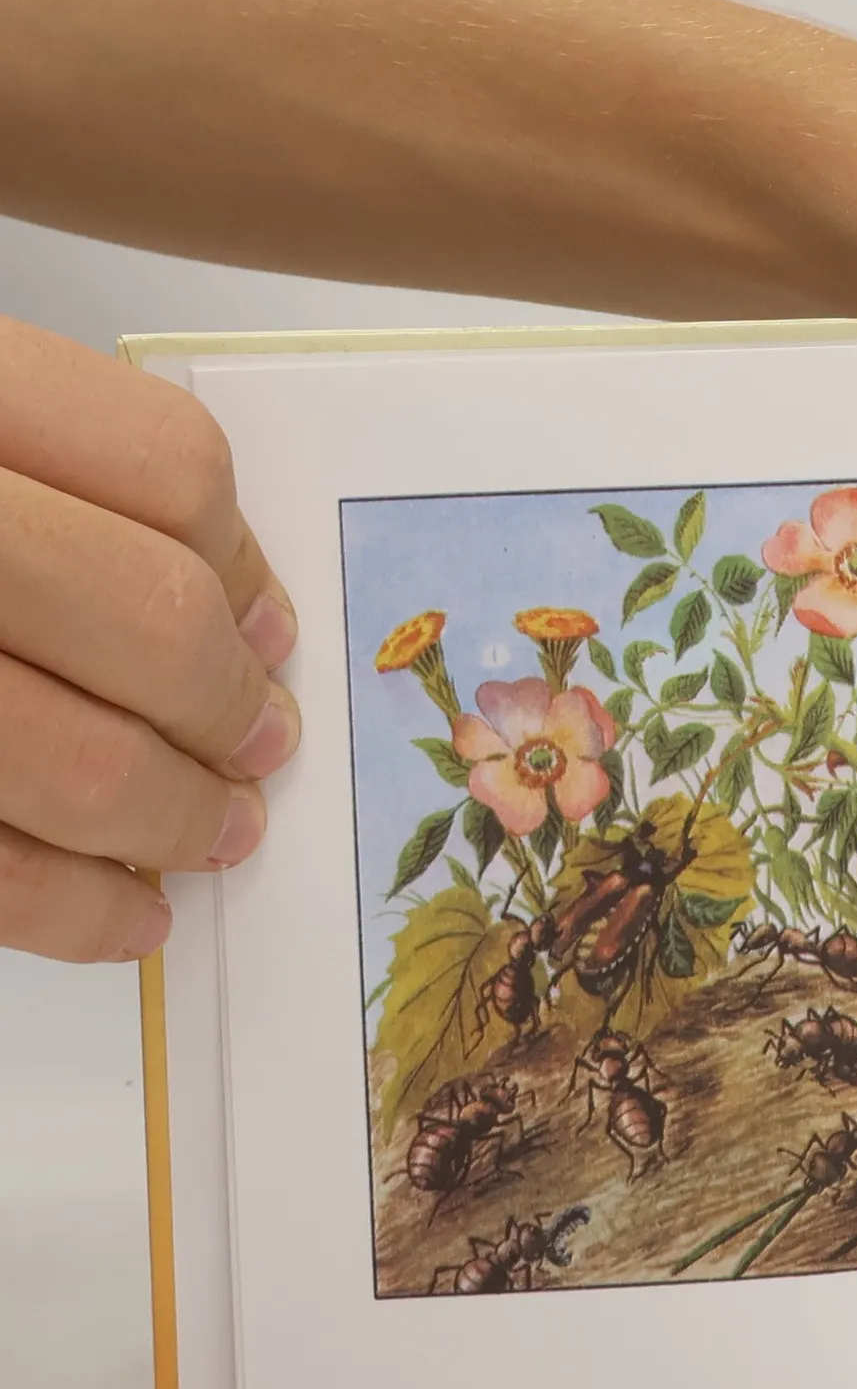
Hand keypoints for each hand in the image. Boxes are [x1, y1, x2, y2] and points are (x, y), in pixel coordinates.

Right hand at [0, 319, 300, 962]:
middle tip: (259, 750)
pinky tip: (131, 919)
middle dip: (230, 710)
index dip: (244, 567)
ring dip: (177, 818)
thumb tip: (242, 607)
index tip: (268, 634)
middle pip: (149, 619)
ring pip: (76, 760)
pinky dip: (81, 912)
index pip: (167, 469)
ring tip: (214, 833)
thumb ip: (55, 474)